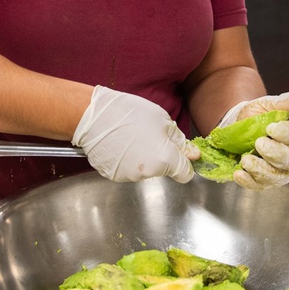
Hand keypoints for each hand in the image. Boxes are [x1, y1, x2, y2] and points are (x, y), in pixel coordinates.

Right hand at [73, 86, 197, 182]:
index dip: (185, 164)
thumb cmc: (131, 113)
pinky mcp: (113, 176)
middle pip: (163, 170)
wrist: (95, 117)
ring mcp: (129, 176)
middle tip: (149, 135)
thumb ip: (179, 141)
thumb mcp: (163, 120)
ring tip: (131, 138)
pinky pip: (127, 169)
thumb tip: (193, 155)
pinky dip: (126, 160)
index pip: (185, 174)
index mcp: (165, 159)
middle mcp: (148, 173)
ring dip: (143, 158)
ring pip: (145, 170)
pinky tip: (120, 144)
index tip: (179, 154)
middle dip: (161, 156)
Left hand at [218, 89, 288, 190]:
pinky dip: (249, 181)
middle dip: (276, 153)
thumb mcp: (271, 105)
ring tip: (245, 160)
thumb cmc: (260, 116)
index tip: (272, 128)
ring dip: (261, 170)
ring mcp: (282, 172)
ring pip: (278, 177)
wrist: (238, 126)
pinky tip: (239, 173)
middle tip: (259, 143)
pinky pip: (260, 186)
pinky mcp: (266, 182)